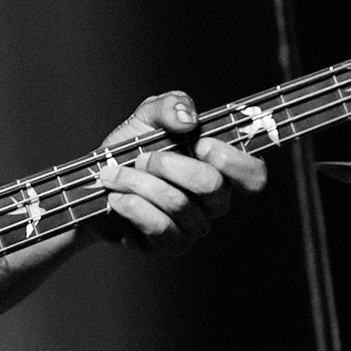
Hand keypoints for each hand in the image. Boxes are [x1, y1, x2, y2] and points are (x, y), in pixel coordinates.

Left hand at [89, 91, 266, 255]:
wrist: (96, 184)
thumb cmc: (130, 150)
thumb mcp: (147, 116)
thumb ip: (170, 105)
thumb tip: (188, 119)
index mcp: (220, 169)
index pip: (254, 175)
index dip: (230, 159)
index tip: (198, 143)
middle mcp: (214, 201)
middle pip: (212, 186)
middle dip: (169, 165)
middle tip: (142, 158)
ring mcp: (194, 226)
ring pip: (179, 204)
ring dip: (139, 183)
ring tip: (115, 175)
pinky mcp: (170, 245)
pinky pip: (160, 227)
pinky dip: (133, 207)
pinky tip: (117, 198)